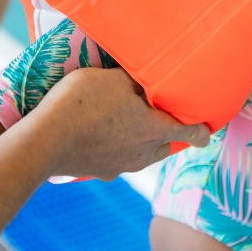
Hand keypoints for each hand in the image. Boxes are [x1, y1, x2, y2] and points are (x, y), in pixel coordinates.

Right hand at [27, 67, 209, 180]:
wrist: (44, 140)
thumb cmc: (84, 102)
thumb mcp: (116, 79)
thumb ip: (137, 80)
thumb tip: (145, 80)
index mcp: (154, 130)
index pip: (190, 133)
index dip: (201, 131)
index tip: (207, 132)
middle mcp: (143, 153)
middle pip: (166, 145)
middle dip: (168, 134)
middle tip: (162, 118)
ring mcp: (120, 166)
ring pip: (142, 155)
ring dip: (142, 142)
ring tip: (128, 124)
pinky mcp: (99, 172)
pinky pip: (117, 159)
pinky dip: (117, 148)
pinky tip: (102, 135)